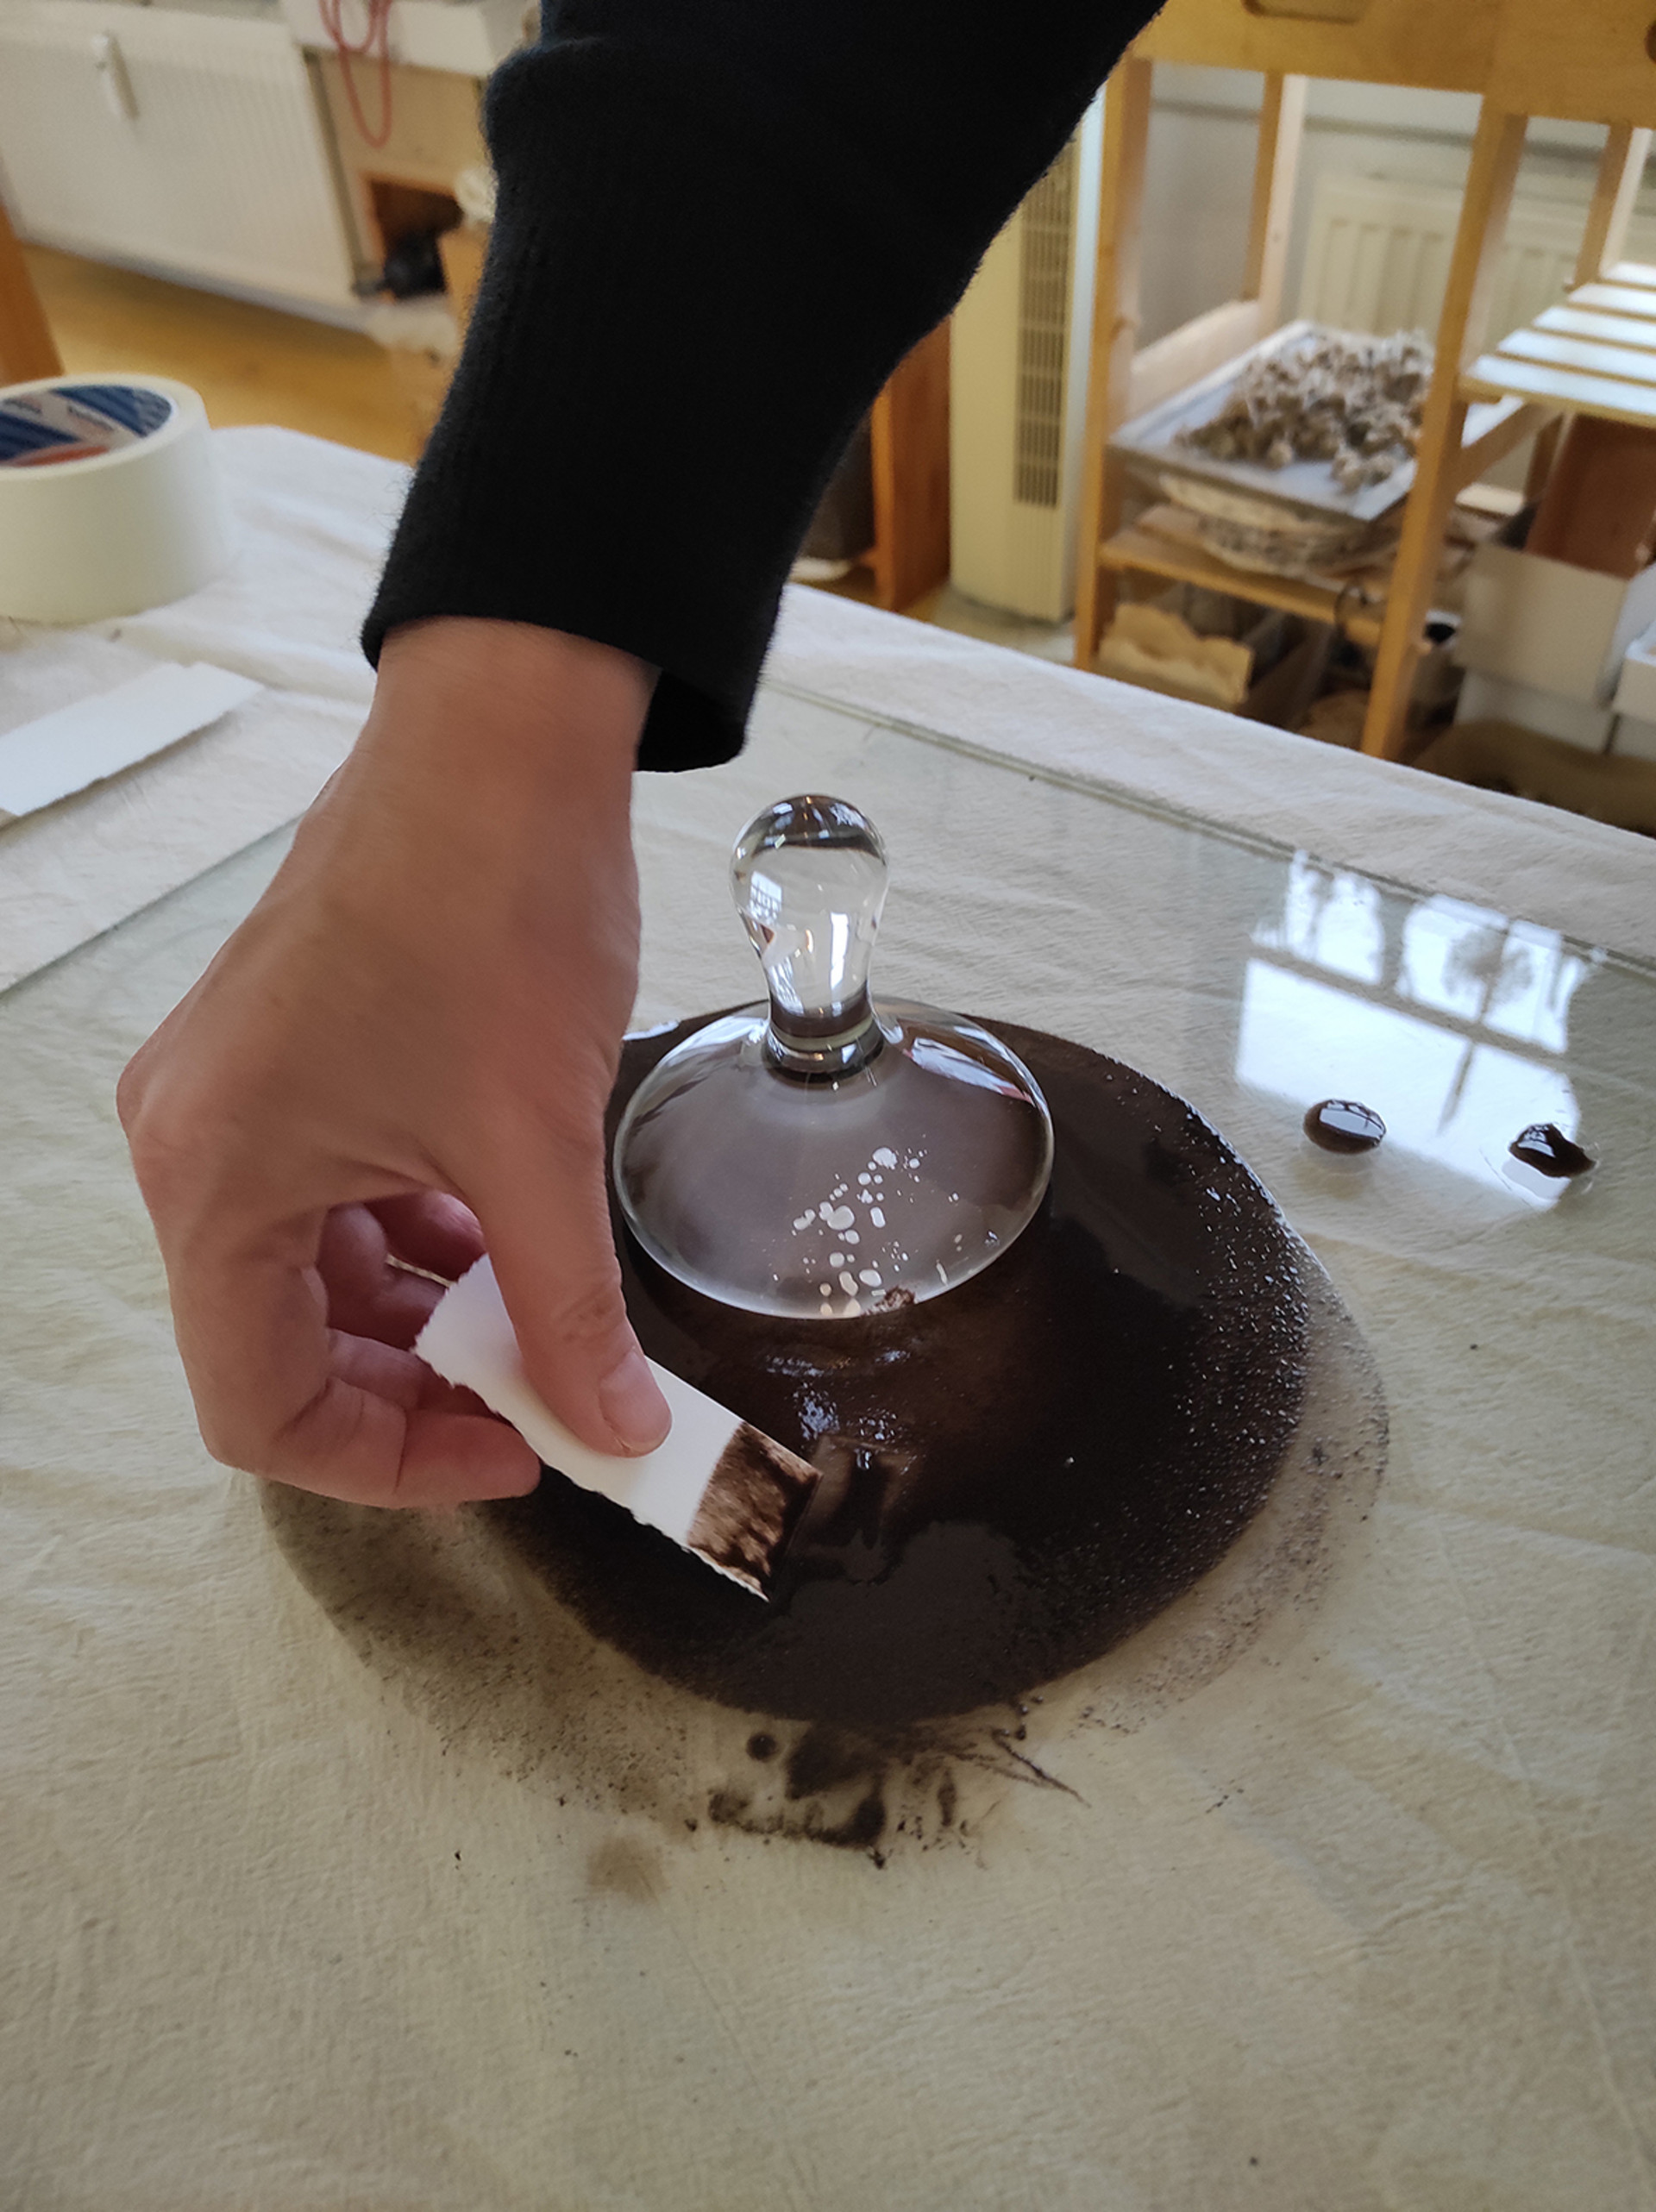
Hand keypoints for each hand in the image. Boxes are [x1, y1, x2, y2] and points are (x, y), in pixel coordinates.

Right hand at [117, 618, 671, 1507]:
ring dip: (425, 1314)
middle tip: (542, 1400)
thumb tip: (621, 1434)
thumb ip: (571, 1312)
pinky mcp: (282, 1058)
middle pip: (280, 1346)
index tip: (515, 1451)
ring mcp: (229, 1096)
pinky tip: (507, 1236)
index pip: (261, 1408)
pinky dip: (417, 1237)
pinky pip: (331, 1196)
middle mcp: (190, 1146)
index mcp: (216, 1181)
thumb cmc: (497, 916)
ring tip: (541, 1319)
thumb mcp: (537, 1144)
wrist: (498, 738)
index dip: (391, 1461)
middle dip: (416, 1390)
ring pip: (313, 1274)